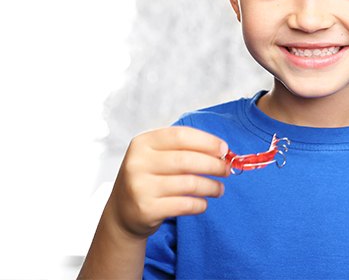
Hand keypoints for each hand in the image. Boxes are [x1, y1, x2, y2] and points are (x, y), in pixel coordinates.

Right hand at [105, 126, 228, 239]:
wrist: (122, 212)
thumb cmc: (150, 178)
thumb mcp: (157, 156)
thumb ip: (184, 149)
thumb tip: (223, 151)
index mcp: (143, 142)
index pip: (180, 136)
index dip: (206, 141)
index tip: (224, 149)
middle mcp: (138, 162)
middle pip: (187, 160)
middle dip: (213, 165)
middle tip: (227, 170)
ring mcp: (140, 187)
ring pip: (189, 184)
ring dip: (211, 186)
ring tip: (219, 189)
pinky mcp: (146, 210)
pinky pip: (184, 205)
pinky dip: (200, 204)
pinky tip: (204, 202)